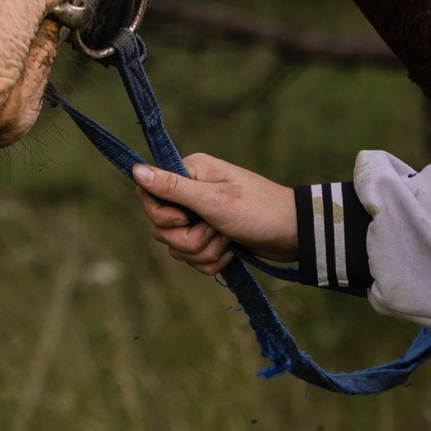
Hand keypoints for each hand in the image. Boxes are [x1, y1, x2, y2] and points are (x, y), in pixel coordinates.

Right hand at [131, 155, 298, 276]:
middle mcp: (190, 193)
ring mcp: (200, 217)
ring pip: (176, 246)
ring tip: (228, 242)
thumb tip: (134, 169)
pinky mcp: (210, 237)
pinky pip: (193, 258)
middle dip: (188, 239)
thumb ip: (171, 188)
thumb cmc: (258, 211)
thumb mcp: (212, 200)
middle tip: (215, 231)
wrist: (296, 235)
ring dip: (203, 251)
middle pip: (160, 227)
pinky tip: (231, 252)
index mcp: (188, 174)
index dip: (161, 215)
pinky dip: (211, 261)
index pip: (148, 195)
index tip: (185, 219)